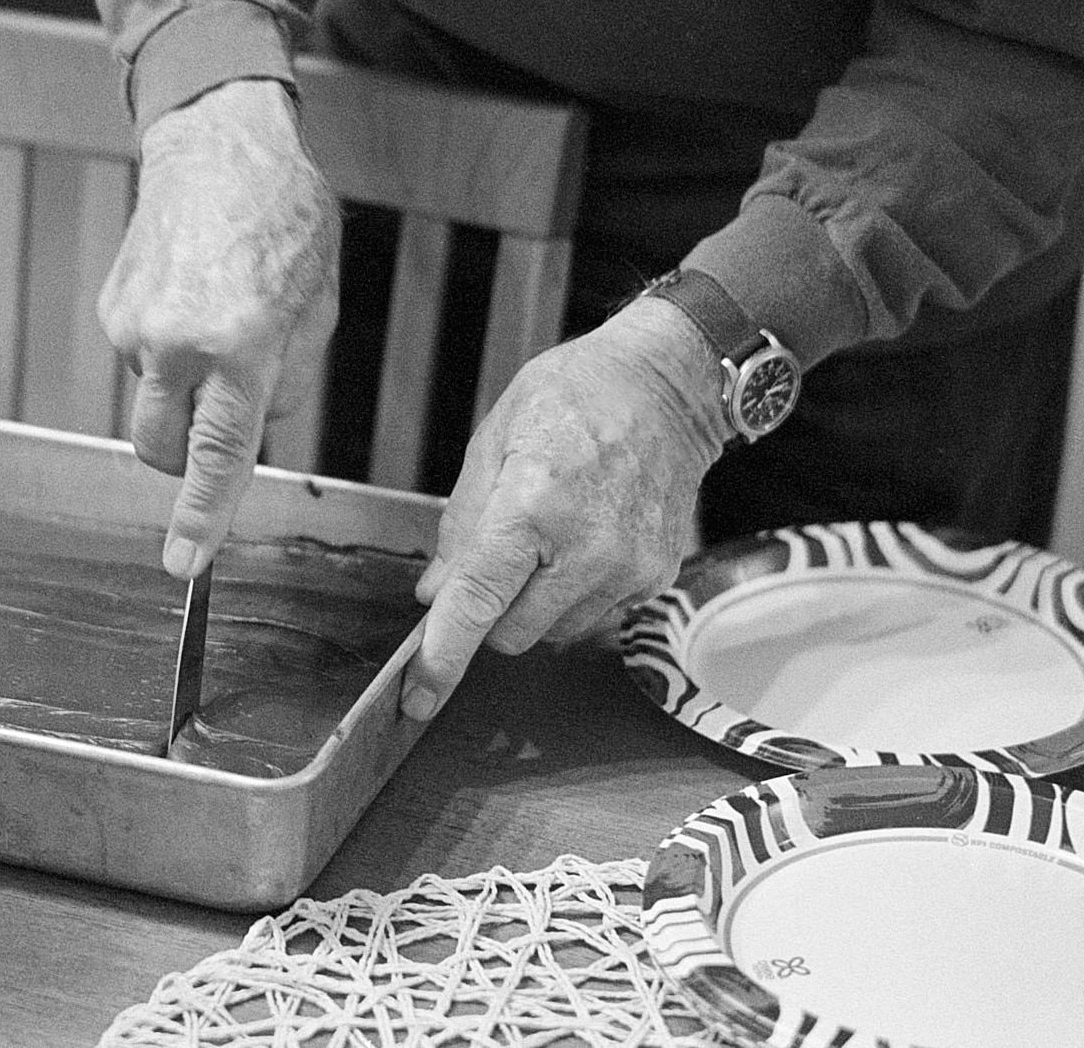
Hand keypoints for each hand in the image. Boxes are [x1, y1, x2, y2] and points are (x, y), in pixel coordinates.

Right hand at [99, 79, 340, 576]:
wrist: (218, 143)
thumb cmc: (283, 215)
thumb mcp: (318, 303)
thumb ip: (290, 379)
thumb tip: (259, 428)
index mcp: (240, 345)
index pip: (217, 457)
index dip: (203, 518)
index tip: (185, 566)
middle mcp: (177, 342)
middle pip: (163, 450)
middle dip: (186, 461)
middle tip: (221, 422)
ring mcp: (134, 325)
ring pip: (155, 401)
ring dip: (185, 389)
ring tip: (221, 319)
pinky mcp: (112, 307)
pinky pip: (141, 358)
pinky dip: (168, 348)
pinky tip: (195, 296)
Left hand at [399, 295, 728, 719]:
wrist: (664, 387)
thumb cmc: (574, 398)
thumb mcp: (493, 440)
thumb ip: (460, 525)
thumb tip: (435, 594)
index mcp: (532, 505)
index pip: (477, 602)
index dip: (442, 656)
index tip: (419, 696)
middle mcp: (586, 548)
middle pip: (511, 635)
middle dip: (489, 613)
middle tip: (496, 561)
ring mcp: (628, 569)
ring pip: (552, 634)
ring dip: (534, 606)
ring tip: (548, 538)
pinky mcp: (655, 579)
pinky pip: (594, 619)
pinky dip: (573, 597)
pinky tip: (582, 544)